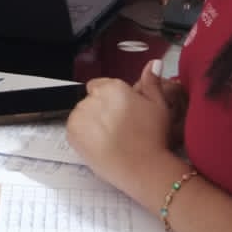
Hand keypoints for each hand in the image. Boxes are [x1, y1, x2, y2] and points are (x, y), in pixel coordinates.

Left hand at [65, 59, 179, 197]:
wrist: (144, 168)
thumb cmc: (153, 138)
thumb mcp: (159, 106)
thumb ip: (151, 82)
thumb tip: (153, 63)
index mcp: (113, 87)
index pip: (101, 86)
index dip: (111, 100)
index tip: (121, 114)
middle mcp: (93, 97)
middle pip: (91, 100)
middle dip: (101, 110)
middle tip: (119, 128)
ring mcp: (80, 115)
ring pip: (82, 114)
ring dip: (91, 122)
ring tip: (112, 139)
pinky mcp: (72, 133)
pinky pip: (74, 129)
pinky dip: (83, 136)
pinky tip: (101, 145)